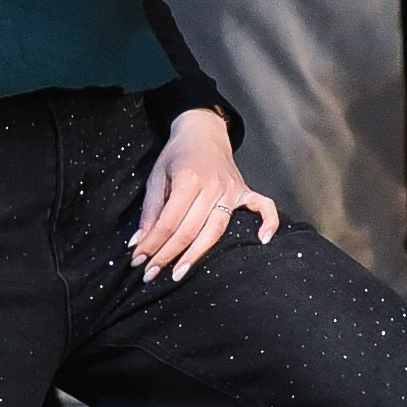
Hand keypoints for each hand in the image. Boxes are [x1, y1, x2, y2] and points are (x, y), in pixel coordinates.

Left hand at [130, 108, 278, 282]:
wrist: (203, 132)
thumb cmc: (177, 155)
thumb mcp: (157, 177)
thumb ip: (150, 211)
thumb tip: (139, 243)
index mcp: (188, 179)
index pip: (169, 221)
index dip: (153, 244)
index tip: (138, 260)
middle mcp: (213, 186)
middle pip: (190, 231)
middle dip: (167, 255)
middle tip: (151, 274)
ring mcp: (232, 189)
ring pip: (215, 231)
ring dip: (196, 255)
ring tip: (178, 273)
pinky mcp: (245, 191)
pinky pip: (263, 207)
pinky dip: (268, 222)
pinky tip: (262, 240)